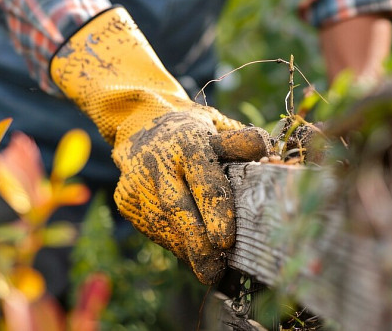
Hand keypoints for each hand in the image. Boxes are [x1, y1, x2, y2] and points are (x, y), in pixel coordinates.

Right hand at [50, 7, 268, 282]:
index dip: (216, 211)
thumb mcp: (216, 126)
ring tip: (208, 271)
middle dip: (197, 242)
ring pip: (159, 222)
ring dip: (183, 249)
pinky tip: (188, 256)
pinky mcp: (125, 196)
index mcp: (188, 142)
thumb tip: (266, 149)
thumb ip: (240, 142)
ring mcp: (136, 179)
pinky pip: (147, 227)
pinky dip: (169, 244)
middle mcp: (158, 161)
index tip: (226, 242)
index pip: (204, 179)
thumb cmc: (192, 131)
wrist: (141, 121)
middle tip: (215, 271)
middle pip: (177, 207)